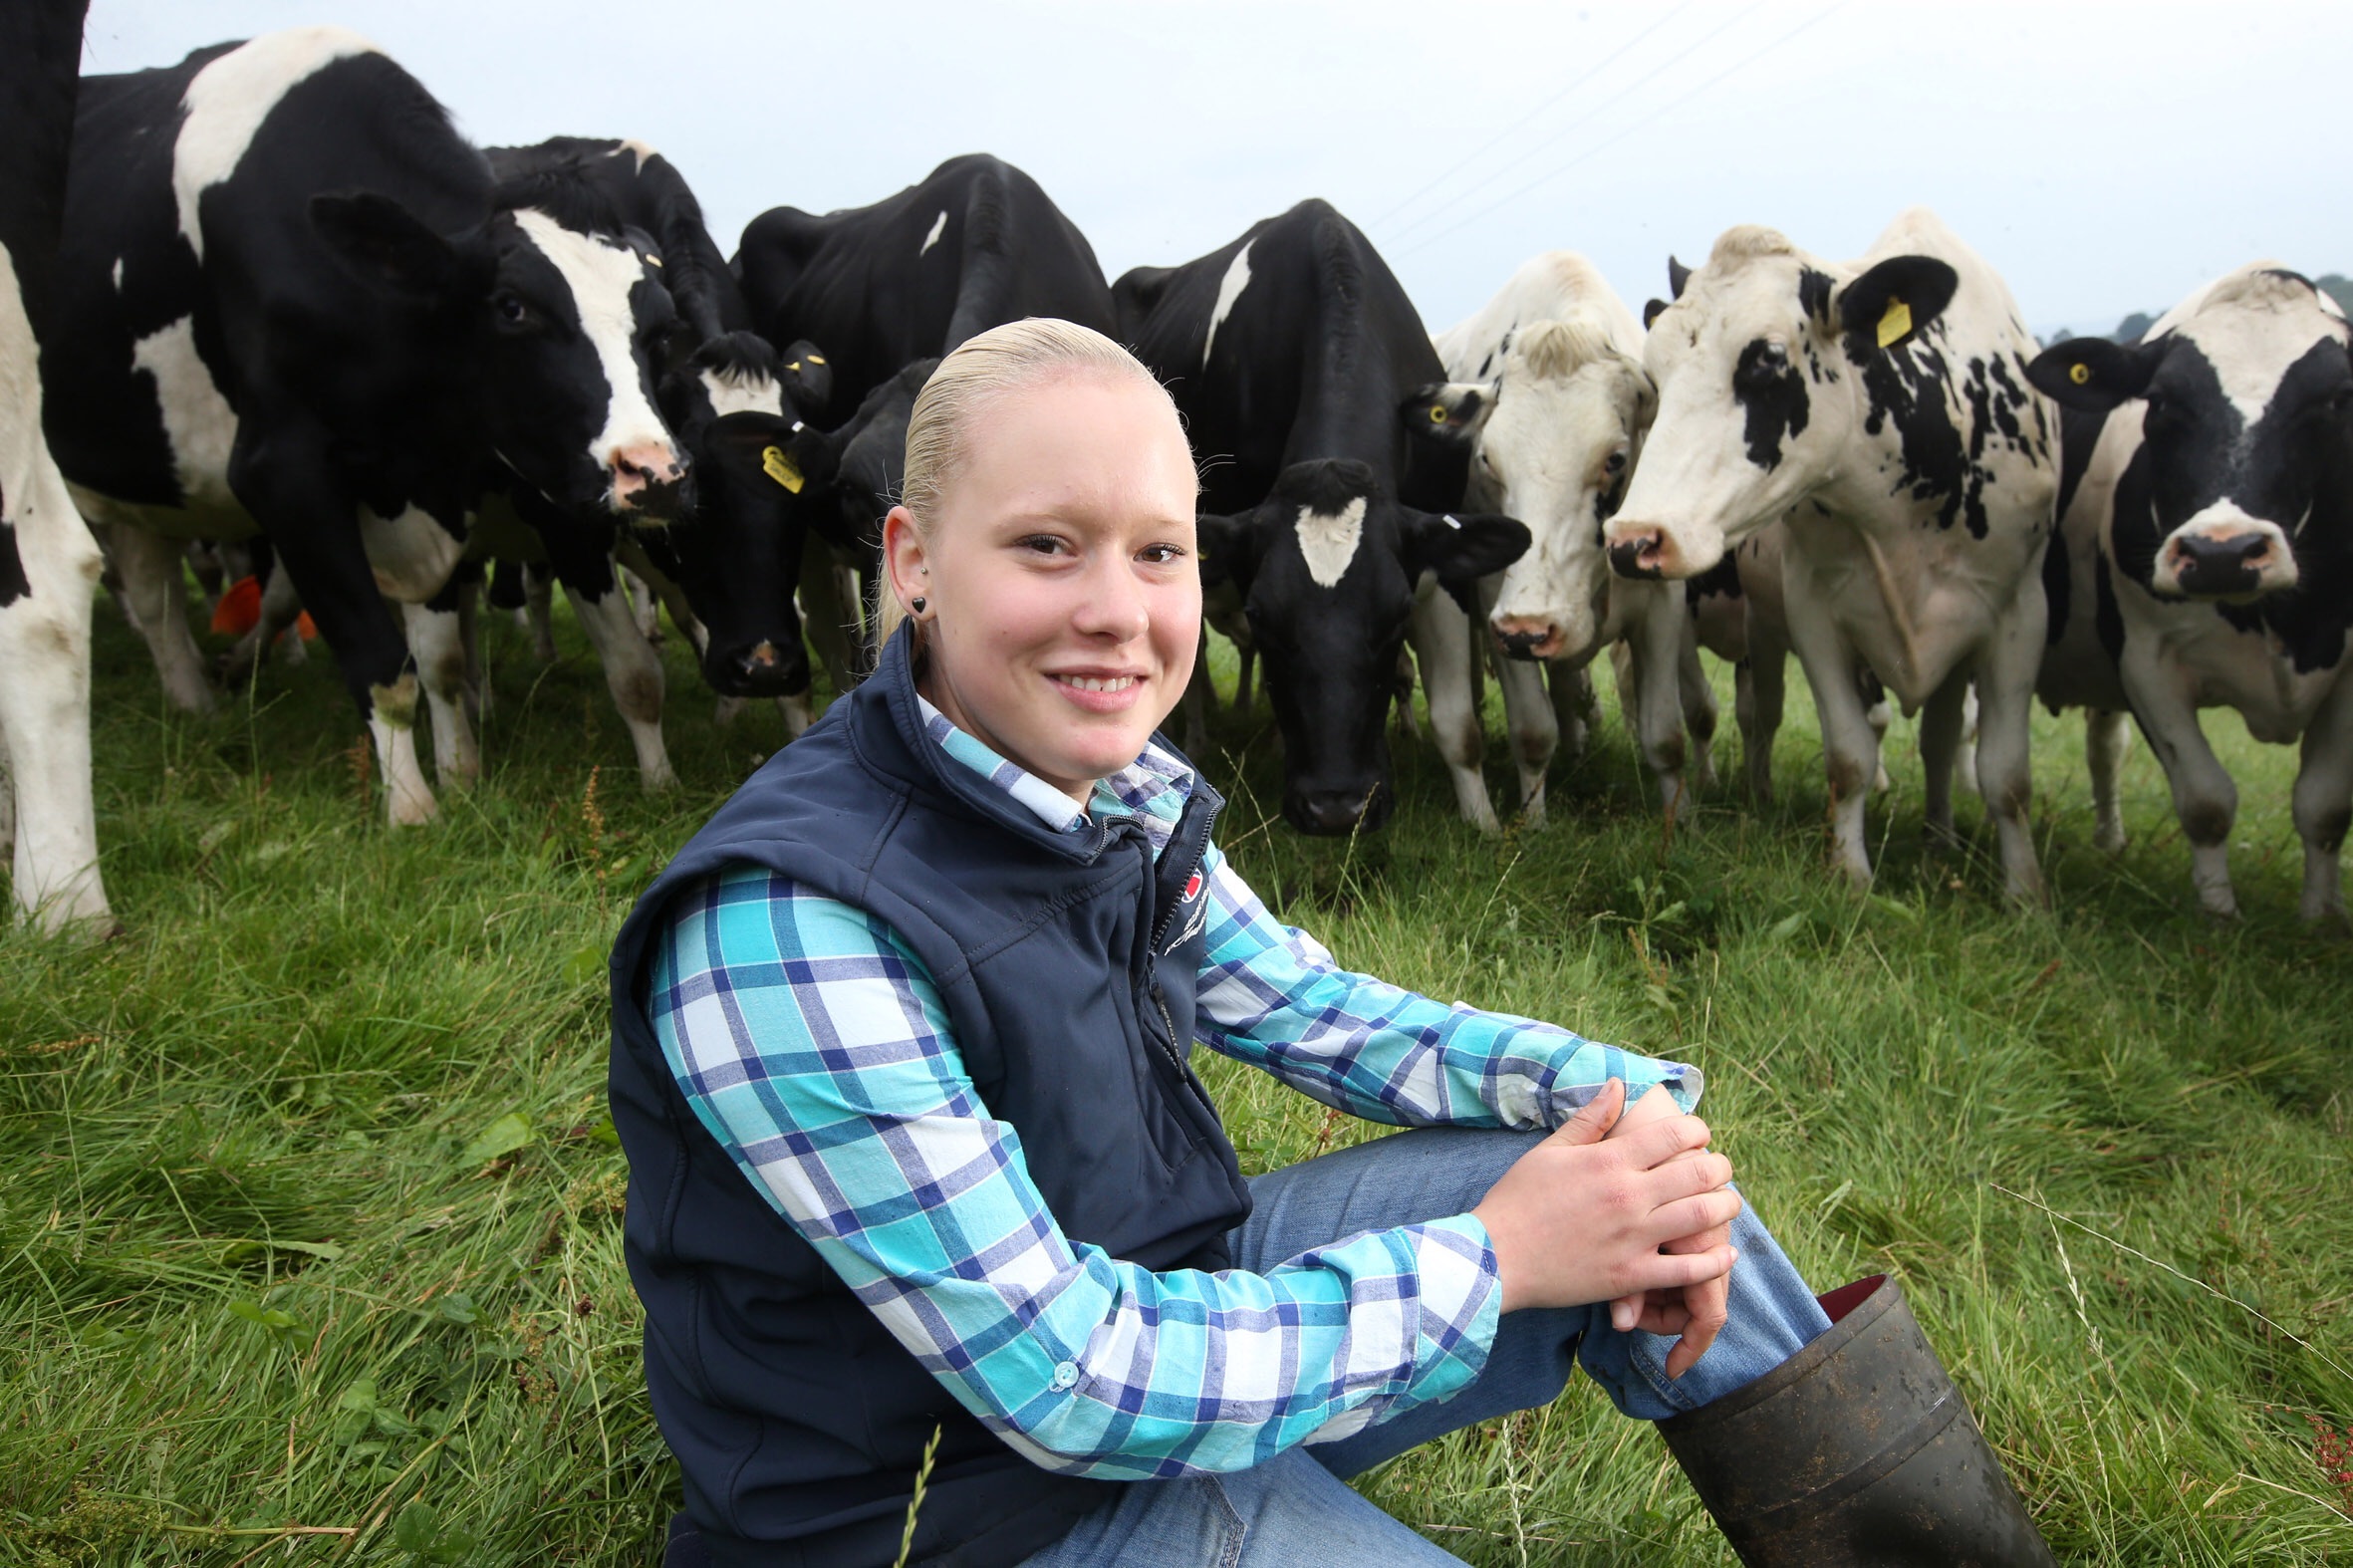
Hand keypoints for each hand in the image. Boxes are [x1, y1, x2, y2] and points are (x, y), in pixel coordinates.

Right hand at [1471, 1079, 1739, 1315]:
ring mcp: (1633, 1238)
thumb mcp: (1549, 1151)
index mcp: (1609, 1161)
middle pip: (1698, 1172)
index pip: (1673, 1134)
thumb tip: (1618, 1084)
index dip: (1697, 1130)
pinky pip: (1687, 1271)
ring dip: (1725, 1207)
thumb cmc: (1517, 1201)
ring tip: (1727, 1205)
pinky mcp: (1631, 1277)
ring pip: (1702, 1217)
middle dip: (1719, 1167)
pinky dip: (1714, 1261)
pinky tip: (1725, 1254)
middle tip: (1720, 1169)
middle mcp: (1628, 1196)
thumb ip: (1589, 1119)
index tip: (1699, 1135)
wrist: (1494, 1258)